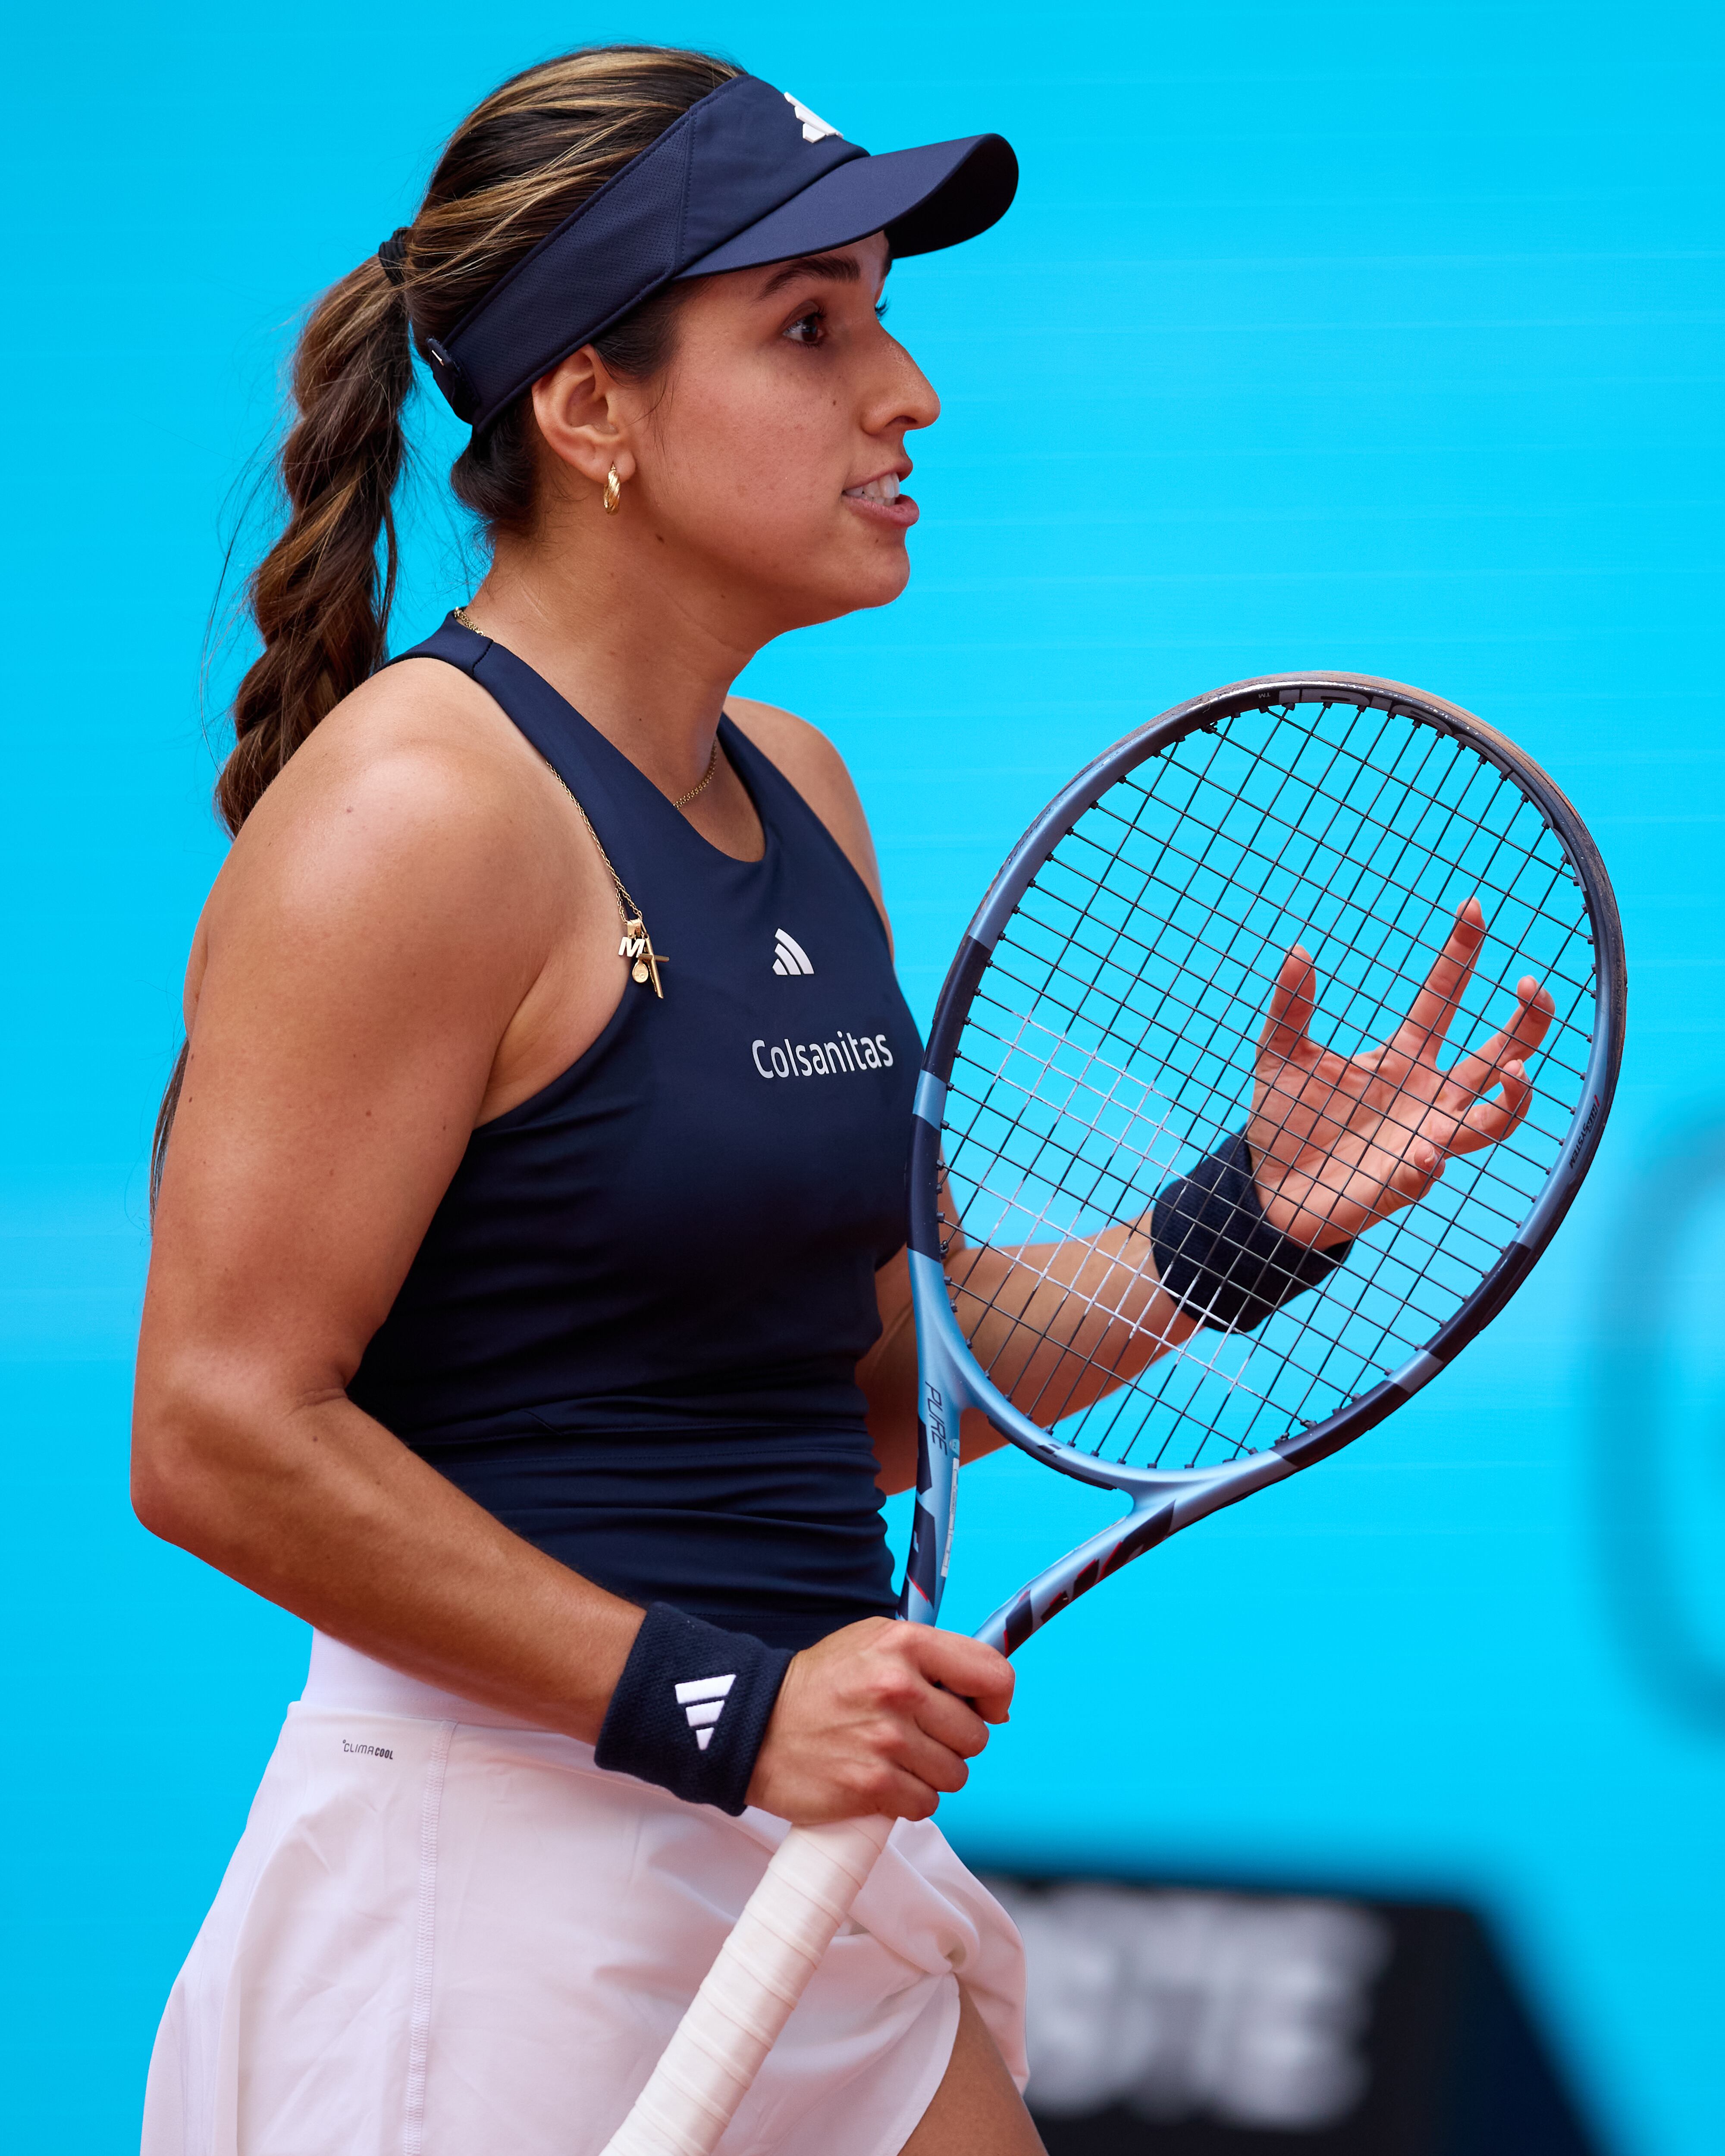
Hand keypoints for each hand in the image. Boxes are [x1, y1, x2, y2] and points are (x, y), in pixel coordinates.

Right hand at [746, 1618, 1013, 1826]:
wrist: (756, 1727)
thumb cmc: (821, 1685)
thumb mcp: (874, 1643)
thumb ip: (933, 1658)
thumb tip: (993, 1699)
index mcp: (905, 1645)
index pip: (993, 1675)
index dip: (995, 1698)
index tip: (983, 1708)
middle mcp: (900, 1689)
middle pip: (976, 1735)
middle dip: (952, 1740)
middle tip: (916, 1733)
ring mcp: (886, 1740)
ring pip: (954, 1774)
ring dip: (931, 1773)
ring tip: (894, 1756)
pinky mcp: (872, 1785)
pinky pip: (925, 1804)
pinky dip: (909, 1799)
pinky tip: (881, 1779)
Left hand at [1247, 897, 1553, 1246]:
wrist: (1268, 1186)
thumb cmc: (1285, 1119)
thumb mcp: (1279, 1054)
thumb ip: (1289, 1006)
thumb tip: (1298, 949)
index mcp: (1404, 1054)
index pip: (1443, 996)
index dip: (1461, 953)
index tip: (1472, 906)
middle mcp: (1429, 1093)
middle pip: (1501, 1052)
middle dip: (1528, 1022)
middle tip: (1533, 987)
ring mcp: (1425, 1138)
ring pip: (1494, 1119)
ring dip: (1513, 1098)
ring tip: (1513, 1071)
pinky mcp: (1405, 1182)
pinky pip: (1432, 1172)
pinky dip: (1430, 1162)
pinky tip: (1420, 1153)